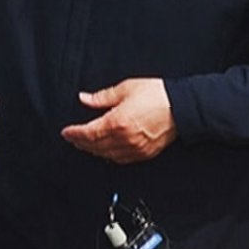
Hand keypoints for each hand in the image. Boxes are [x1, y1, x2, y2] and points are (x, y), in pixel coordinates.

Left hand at [60, 78, 175, 162]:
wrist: (183, 107)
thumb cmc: (157, 96)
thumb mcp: (125, 89)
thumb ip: (101, 97)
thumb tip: (83, 98)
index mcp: (116, 122)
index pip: (88, 133)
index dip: (74, 133)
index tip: (66, 132)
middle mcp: (124, 139)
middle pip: (95, 145)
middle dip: (81, 142)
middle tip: (72, 139)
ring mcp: (135, 148)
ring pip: (106, 154)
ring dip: (93, 150)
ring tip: (85, 144)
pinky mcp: (145, 153)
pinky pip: (121, 159)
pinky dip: (109, 156)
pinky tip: (105, 151)